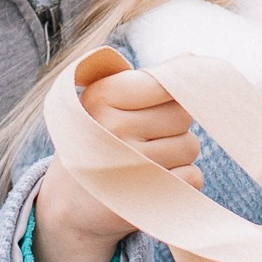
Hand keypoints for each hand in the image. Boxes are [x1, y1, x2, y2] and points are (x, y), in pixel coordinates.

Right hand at [31, 69, 196, 261]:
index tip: (161, 105)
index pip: (167, 84)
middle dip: (173, 125)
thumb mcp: (107, 102)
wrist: (68, 202)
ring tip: (148, 160)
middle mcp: (114, 128)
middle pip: (183, 115)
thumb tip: (191, 59)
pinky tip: (156, 181)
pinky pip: (193, 177)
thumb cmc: (97, 139)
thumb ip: (148, 80)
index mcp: (103, 95)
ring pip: (190, 146)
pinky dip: (182, 180)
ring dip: (178, 154)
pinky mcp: (146, 197)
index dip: (172, 95)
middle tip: (147, 137)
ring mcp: (130, 165)